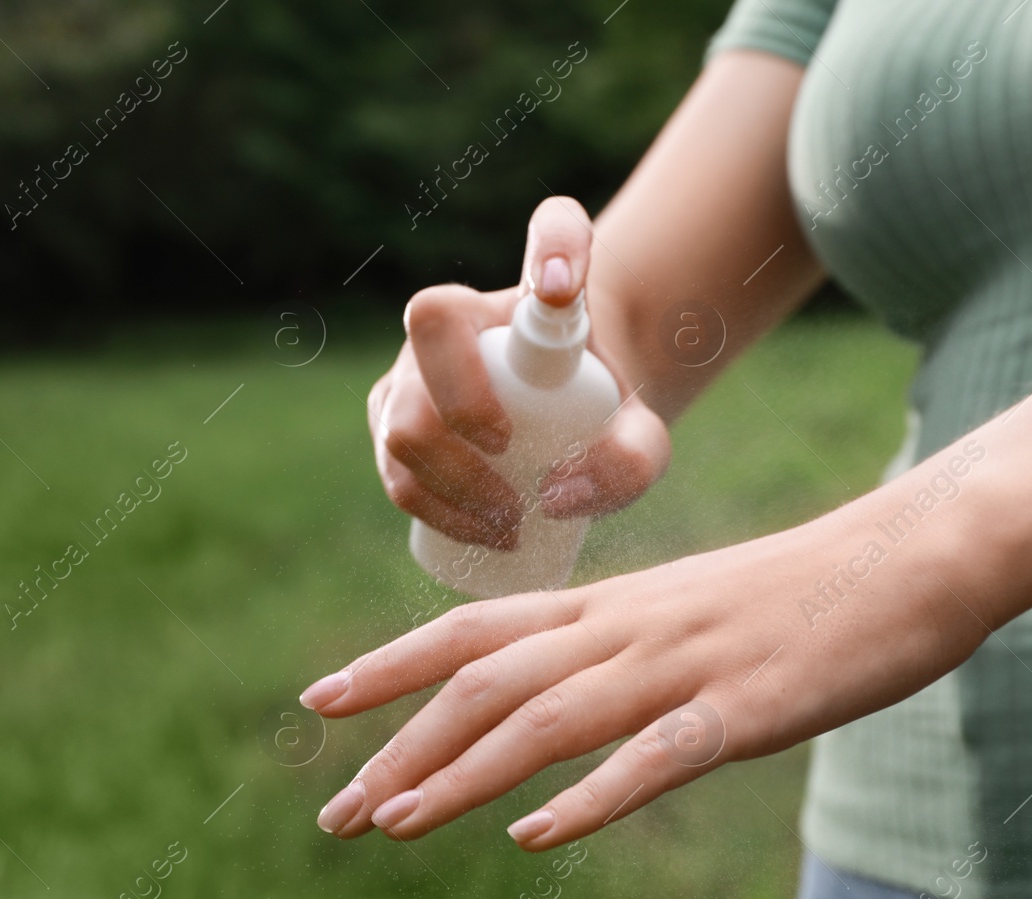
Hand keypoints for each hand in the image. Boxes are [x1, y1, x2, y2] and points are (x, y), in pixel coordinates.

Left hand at [301, 484, 990, 849]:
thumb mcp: (690, 610)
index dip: (392, 664)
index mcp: (612, 605)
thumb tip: (567, 693)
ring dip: (462, 773)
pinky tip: (535, 835)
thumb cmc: (804, 590)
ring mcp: (683, 665)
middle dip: (400, 745)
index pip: (474, 627)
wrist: (913, 555)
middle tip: (336, 811)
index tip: (321, 702)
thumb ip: (622, 646)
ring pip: (547, 717)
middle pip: (487, 680)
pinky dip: (590, 797)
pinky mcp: (746, 708)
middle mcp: (627, 627)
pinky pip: (655, 756)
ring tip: (394, 822)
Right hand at [366, 196, 670, 550]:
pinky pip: (393, 469)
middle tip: (528, 476)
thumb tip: (552, 498)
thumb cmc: (600, 414)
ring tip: (512, 525)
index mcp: (527, 292)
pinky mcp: (390, 424)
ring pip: (400, 422)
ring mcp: (409, 372)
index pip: (550, 230)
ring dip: (452, 487)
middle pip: (431, 335)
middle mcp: (451, 320)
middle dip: (469, 415)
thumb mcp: (640, 433)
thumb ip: (632, 458)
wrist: (563, 422)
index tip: (565, 291)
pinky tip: (480, 535)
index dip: (555, 247)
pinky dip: (435, 511)